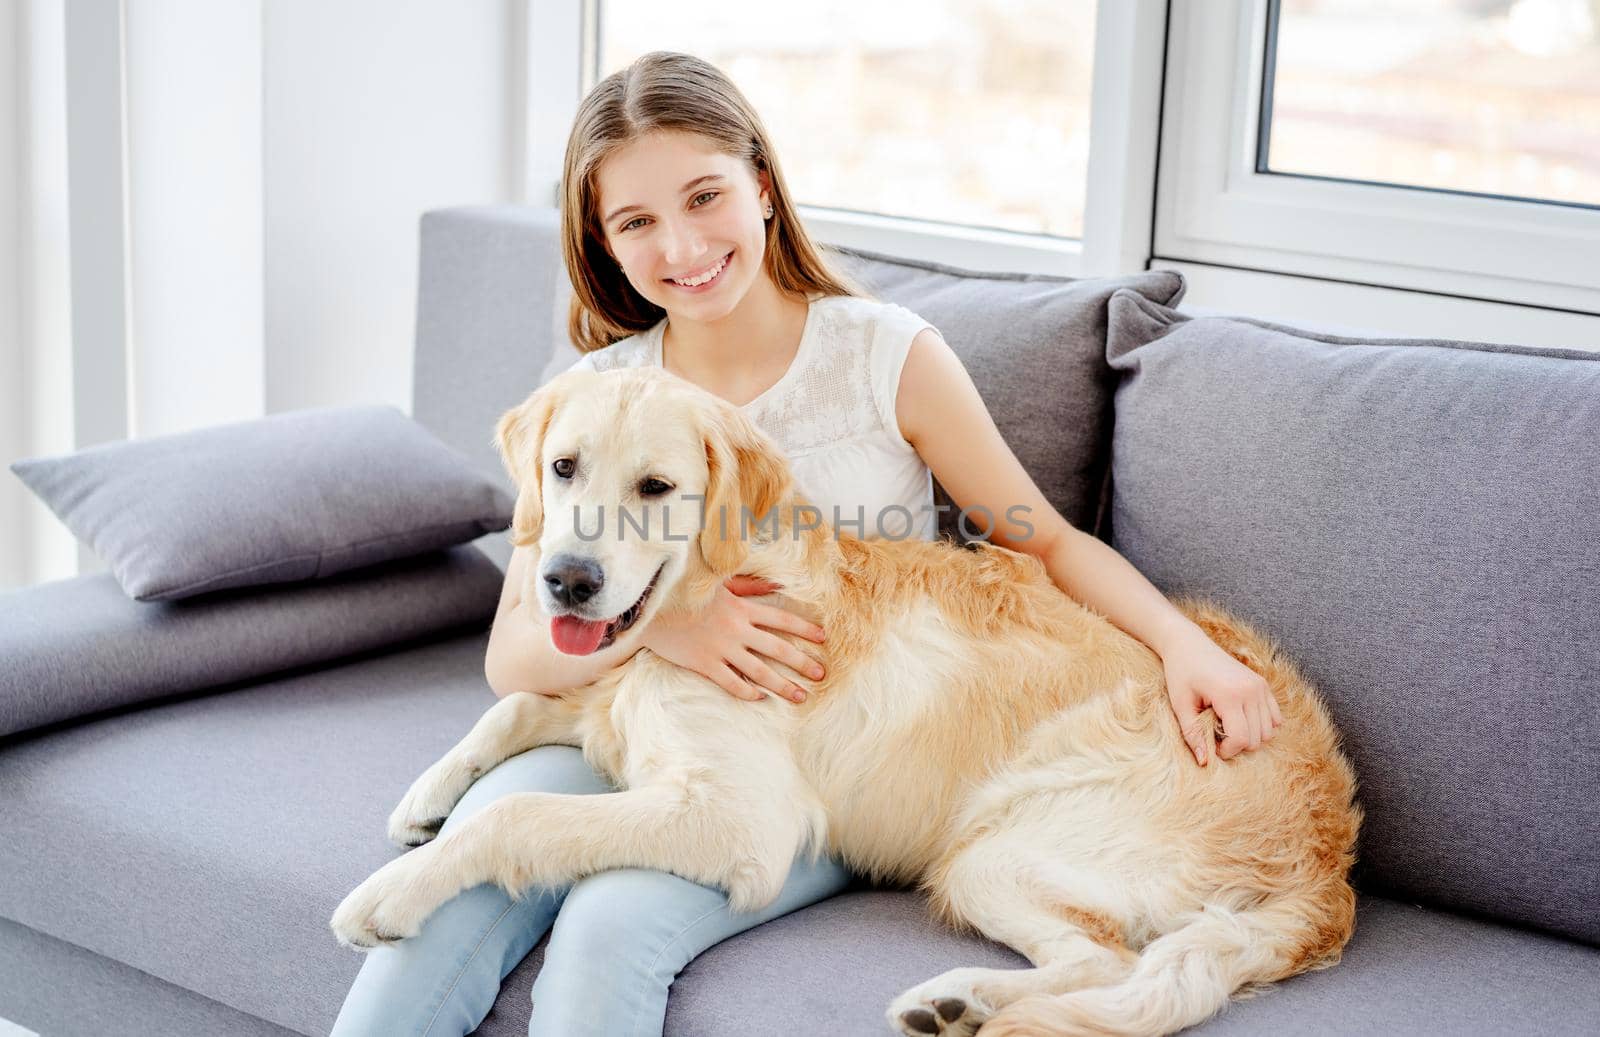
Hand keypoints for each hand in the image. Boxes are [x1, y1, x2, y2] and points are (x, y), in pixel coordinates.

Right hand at [641, 575, 826, 703]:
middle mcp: (735, 629)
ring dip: (782, 685)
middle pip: (777, 648)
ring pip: (759, 671)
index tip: (822, 640)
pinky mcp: (704, 664)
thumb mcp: (719, 583)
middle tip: (821, 674)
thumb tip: (776, 586)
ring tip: (800, 696)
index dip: (804, 629)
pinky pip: (731, 683)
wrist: (650, 610)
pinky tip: (761, 698)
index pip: (781, 618)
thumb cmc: (686, 594)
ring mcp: (720, 648)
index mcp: (741, 607)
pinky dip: (747, 692)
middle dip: (802, 662)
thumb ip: (749, 586)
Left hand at [1163, 632, 1282, 765]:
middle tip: (1216, 735)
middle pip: (1258, 738)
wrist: (1189, 644)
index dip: (1227, 751)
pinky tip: (1240, 719)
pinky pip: (1275, 717)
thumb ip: (1193, 735)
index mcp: (1229, 694)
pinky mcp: (1263, 684)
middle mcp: (1251, 689)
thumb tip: (1204, 763)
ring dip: (1250, 736)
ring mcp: (1260, 686)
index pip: (1242, 738)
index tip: (1212, 747)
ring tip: (1227, 726)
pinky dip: (1261, 725)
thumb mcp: (1181, 706)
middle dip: (1238, 745)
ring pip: (1269, 731)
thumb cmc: (1180, 674)